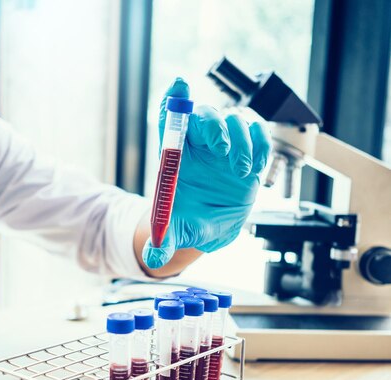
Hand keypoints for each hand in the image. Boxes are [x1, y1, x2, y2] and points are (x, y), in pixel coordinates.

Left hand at [142, 78, 271, 268]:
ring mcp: (226, 147)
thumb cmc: (185, 220)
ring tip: (241, 170)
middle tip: (221, 149)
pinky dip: (261, 146)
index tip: (179, 86)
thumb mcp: (173, 231)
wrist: (210, 226)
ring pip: (236, 121)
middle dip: (214, 124)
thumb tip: (153, 258)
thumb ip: (163, 242)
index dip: (174, 99)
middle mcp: (200, 144)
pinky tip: (255, 170)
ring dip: (242, 140)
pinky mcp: (250, 154)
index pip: (171, 117)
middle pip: (205, 116)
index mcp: (175, 154)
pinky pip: (260, 137)